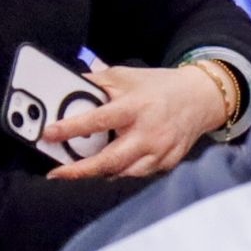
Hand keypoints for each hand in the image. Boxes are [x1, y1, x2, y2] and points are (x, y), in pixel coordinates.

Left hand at [47, 59, 234, 180]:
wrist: (201, 97)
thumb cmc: (160, 87)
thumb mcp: (126, 76)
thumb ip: (96, 82)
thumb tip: (64, 87)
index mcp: (136, 107)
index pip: (98, 120)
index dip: (71, 129)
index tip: (49, 134)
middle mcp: (149, 132)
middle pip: (110, 160)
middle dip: (79, 170)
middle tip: (56, 173)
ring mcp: (161, 150)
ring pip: (123, 173)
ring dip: (99, 173)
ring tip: (79, 170)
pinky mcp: (168, 162)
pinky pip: (138, 174)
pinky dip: (121, 172)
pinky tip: (110, 167)